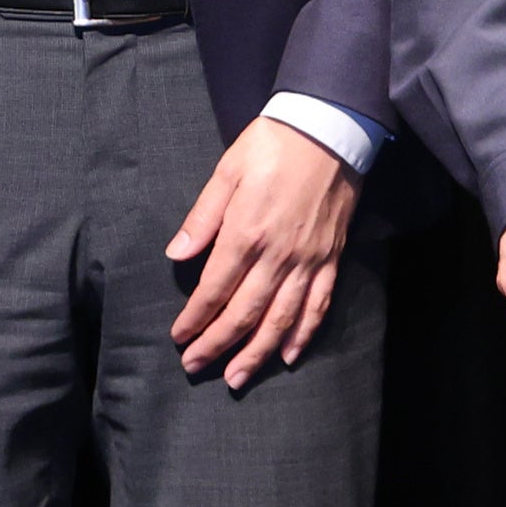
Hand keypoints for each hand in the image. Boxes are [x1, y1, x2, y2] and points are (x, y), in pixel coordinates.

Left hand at [165, 116, 364, 388]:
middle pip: (245, 312)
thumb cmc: (272, 145)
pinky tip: (288, 355)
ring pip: (281, 318)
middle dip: (218, 344)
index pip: (215, 288)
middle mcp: (278, 255)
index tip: (179, 338)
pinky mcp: (330, 258)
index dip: (195, 318)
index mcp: (247, 232)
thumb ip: (202, 218)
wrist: (329, 128)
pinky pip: (319, 305)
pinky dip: (304, 334)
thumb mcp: (227, 170)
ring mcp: (308, 260)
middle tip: (196, 366)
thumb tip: (175, 254)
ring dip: (257, 352)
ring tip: (237, 377)